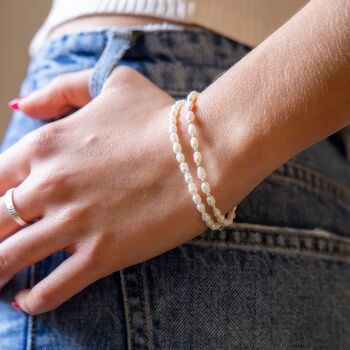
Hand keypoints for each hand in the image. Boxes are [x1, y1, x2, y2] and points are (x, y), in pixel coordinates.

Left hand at [1, 67, 213, 314]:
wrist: (207, 151)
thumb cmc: (161, 115)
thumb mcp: (111, 84)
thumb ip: (61, 89)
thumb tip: (21, 104)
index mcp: (47, 144)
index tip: (2, 211)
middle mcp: (51, 185)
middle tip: (0, 243)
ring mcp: (74, 222)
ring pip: (8, 259)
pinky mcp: (102, 253)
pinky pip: (51, 289)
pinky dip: (34, 300)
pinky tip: (28, 299)